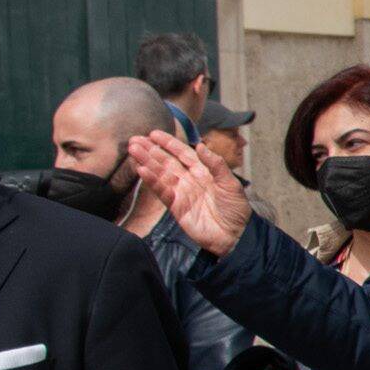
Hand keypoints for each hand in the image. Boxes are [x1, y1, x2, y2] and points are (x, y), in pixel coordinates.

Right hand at [126, 129, 252, 256]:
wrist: (234, 236)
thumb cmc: (236, 209)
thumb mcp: (230, 183)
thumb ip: (216, 164)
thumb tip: (200, 144)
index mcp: (203, 171)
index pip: (182, 153)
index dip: (168, 143)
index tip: (153, 133)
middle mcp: (189, 180)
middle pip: (166, 162)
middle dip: (151, 150)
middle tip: (134, 140)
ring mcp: (181, 193)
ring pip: (160, 174)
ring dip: (146, 162)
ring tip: (133, 150)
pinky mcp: (176, 207)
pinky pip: (161, 191)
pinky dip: (151, 181)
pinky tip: (141, 169)